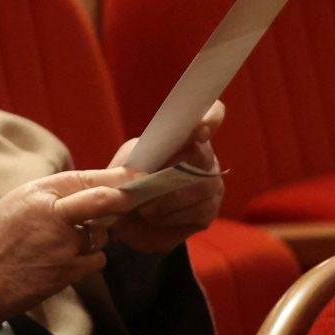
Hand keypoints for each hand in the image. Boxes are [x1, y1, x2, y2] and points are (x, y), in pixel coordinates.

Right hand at [0, 167, 137, 317]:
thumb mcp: (17, 204)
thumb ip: (52, 197)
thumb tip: (89, 193)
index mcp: (37, 194)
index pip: (86, 179)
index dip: (117, 178)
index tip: (137, 176)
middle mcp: (54, 215)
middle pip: (104, 201)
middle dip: (123, 198)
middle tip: (134, 198)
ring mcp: (64, 245)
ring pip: (101, 235)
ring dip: (93, 237)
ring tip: (64, 243)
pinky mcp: (69, 270)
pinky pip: (96, 260)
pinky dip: (87, 260)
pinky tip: (65, 261)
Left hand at [106, 101, 225, 253]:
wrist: (127, 220)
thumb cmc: (128, 182)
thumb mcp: (124, 166)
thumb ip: (133, 162)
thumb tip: (139, 172)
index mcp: (183, 137)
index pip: (211, 115)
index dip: (211, 118)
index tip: (199, 130)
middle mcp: (204, 157)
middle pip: (203, 157)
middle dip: (173, 172)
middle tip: (146, 185)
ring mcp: (211, 184)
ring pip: (200, 187)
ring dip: (169, 199)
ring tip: (144, 209)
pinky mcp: (208, 211)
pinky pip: (198, 211)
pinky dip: (173, 215)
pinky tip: (156, 218)